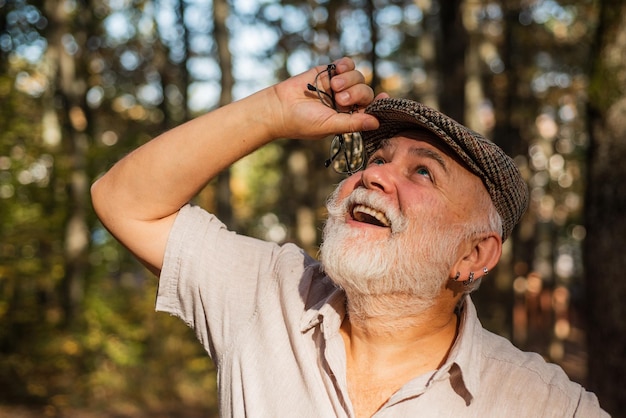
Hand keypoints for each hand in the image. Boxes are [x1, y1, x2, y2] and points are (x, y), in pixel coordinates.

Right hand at [264, 57, 384, 140]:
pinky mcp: (328, 71)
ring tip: (332, 87)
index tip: (384, 97)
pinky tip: (336, 70)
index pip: (370, 109)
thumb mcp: (330, 125)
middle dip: (356, 94)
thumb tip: (376, 123)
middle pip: (365, 91)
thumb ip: (353, 123)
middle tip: (339, 100)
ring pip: (358, 76)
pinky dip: (345, 65)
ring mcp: (338, 85)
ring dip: (348, 80)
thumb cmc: (303, 122)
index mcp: (348, 117)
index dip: (379, 104)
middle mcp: (346, 101)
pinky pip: (346, 64)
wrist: (280, 107)